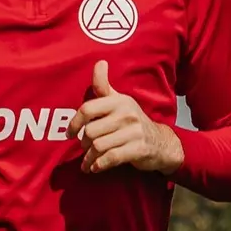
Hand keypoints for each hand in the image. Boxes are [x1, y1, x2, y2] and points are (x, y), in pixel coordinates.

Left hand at [68, 60, 183, 174]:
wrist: (161, 142)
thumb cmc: (132, 121)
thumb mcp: (119, 101)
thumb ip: (104, 86)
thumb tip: (99, 62)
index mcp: (119, 101)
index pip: (87, 109)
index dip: (74, 123)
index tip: (69, 134)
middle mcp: (127, 113)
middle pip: (90, 131)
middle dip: (83, 144)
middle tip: (84, 149)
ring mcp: (134, 131)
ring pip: (98, 146)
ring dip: (89, 158)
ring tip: (87, 162)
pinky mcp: (138, 149)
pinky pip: (111, 158)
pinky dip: (99, 165)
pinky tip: (95, 168)